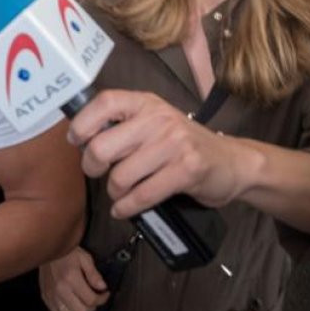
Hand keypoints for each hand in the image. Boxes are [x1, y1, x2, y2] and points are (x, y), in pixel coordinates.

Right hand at [39, 246, 109, 310]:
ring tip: (81, 301)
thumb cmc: (66, 251)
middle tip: (94, 298)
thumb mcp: (85, 258)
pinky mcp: (45, 295)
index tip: (104, 294)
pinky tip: (70, 303)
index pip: (91, 300)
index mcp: (71, 279)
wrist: (47, 247)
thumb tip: (102, 287)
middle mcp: (61, 289)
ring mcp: (52, 294)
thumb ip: (94, 274)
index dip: (102, 299)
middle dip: (91, 307)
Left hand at [67, 89, 249, 217]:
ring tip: (121, 192)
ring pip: (120, 176)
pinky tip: (124, 208)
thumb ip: (124, 126)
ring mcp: (175, 144)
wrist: (233, 163)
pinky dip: (126, 207)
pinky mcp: (186, 170)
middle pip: (103, 146)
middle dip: (93, 167)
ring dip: (114, 192)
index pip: (105, 102)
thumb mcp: (155, 124)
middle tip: (98, 173)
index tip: (76, 140)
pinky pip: (141, 195)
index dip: (83, 123)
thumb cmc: (183, 146)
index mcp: (147, 103)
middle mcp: (159, 119)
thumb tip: (82, 139)